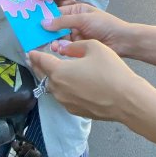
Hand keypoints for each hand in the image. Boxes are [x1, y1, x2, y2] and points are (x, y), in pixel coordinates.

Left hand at [29, 40, 145, 121]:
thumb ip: (75, 46)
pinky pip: (64, 96)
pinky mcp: (75, 110)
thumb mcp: (94, 47)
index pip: (41, 61)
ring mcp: (66, 102)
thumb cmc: (110, 70)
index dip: (34, 54)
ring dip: (50, 78)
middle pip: (42, 76)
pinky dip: (62, 88)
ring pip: (53, 87)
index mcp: (59, 71)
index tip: (30, 51)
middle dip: (37, 66)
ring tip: (53, 71)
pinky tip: (71, 84)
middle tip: (34, 60)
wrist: (125, 99)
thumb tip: (64, 48)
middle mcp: (58, 88)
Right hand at [41, 2, 132, 56]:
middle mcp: (75, 23)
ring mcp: (76, 36)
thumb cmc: (105, 25)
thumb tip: (44, 22)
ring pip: (60, 39)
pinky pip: (66, 48)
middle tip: (39, 38)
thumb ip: (63, 21)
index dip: (46, 18)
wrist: (122, 41)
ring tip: (54, 46)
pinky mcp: (79, 48)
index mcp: (76, 11)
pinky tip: (60, 51)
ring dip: (56, 42)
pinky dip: (62, 49)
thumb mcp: (83, 19)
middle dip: (49, 33)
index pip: (57, 13)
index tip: (33, 24)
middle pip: (56, 27)